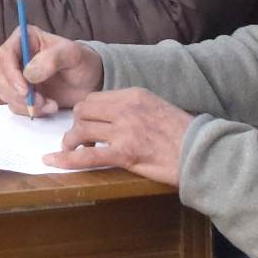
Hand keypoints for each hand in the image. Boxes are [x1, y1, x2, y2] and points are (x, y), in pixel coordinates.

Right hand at [0, 25, 103, 116]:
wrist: (91, 81)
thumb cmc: (82, 61)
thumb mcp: (72, 55)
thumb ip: (51, 60)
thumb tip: (28, 74)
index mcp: (24, 39)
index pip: (4, 54)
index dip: (10, 73)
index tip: (25, 90)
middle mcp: (16, 56)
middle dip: (17, 92)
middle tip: (40, 101)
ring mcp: (17, 76)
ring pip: (5, 92)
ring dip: (26, 103)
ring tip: (50, 104)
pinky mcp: (22, 93)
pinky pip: (15, 105)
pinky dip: (31, 110)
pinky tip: (50, 107)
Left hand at [46, 89, 191, 184]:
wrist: (205, 154)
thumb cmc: (185, 135)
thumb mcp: (158, 108)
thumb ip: (133, 108)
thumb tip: (112, 117)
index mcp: (133, 95)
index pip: (94, 98)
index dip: (85, 112)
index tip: (85, 123)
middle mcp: (126, 109)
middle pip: (83, 111)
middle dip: (75, 125)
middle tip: (75, 138)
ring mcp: (125, 131)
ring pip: (81, 130)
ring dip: (71, 141)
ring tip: (70, 150)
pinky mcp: (126, 154)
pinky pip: (88, 155)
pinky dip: (66, 159)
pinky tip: (52, 162)